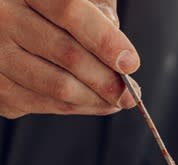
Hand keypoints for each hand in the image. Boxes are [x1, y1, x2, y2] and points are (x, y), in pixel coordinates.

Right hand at [0, 0, 139, 118]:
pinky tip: (94, 103)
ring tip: (117, 100)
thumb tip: (121, 57)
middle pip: (68, 54)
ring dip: (97, 100)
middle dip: (108, 80)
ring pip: (59, 86)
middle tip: (131, 94)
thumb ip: (96, 12)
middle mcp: (3, 18)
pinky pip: (43, 104)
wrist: (4, 26)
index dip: (105, 40)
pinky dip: (77, 107)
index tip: (130, 63)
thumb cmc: (48, 11)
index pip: (71, 11)